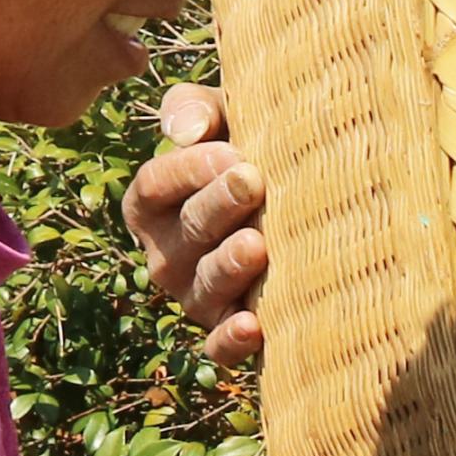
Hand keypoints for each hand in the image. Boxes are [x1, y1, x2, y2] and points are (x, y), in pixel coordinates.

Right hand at [127, 82, 269, 364]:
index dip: (187, 170)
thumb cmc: (251, 149)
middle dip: (218, 207)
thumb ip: (196, 109)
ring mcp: (196, 296)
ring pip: (204, 287)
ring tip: (257, 244)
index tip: (231, 151)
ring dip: (228, 267)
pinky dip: (232, 341)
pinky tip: (255, 326)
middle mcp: (166, 254)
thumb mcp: (224, 118)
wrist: (302, 196)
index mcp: (153, 204)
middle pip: (186, 232)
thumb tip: (188, 130)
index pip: (155, 186)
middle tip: (253, 181)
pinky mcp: (228, 332)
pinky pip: (218, 347)